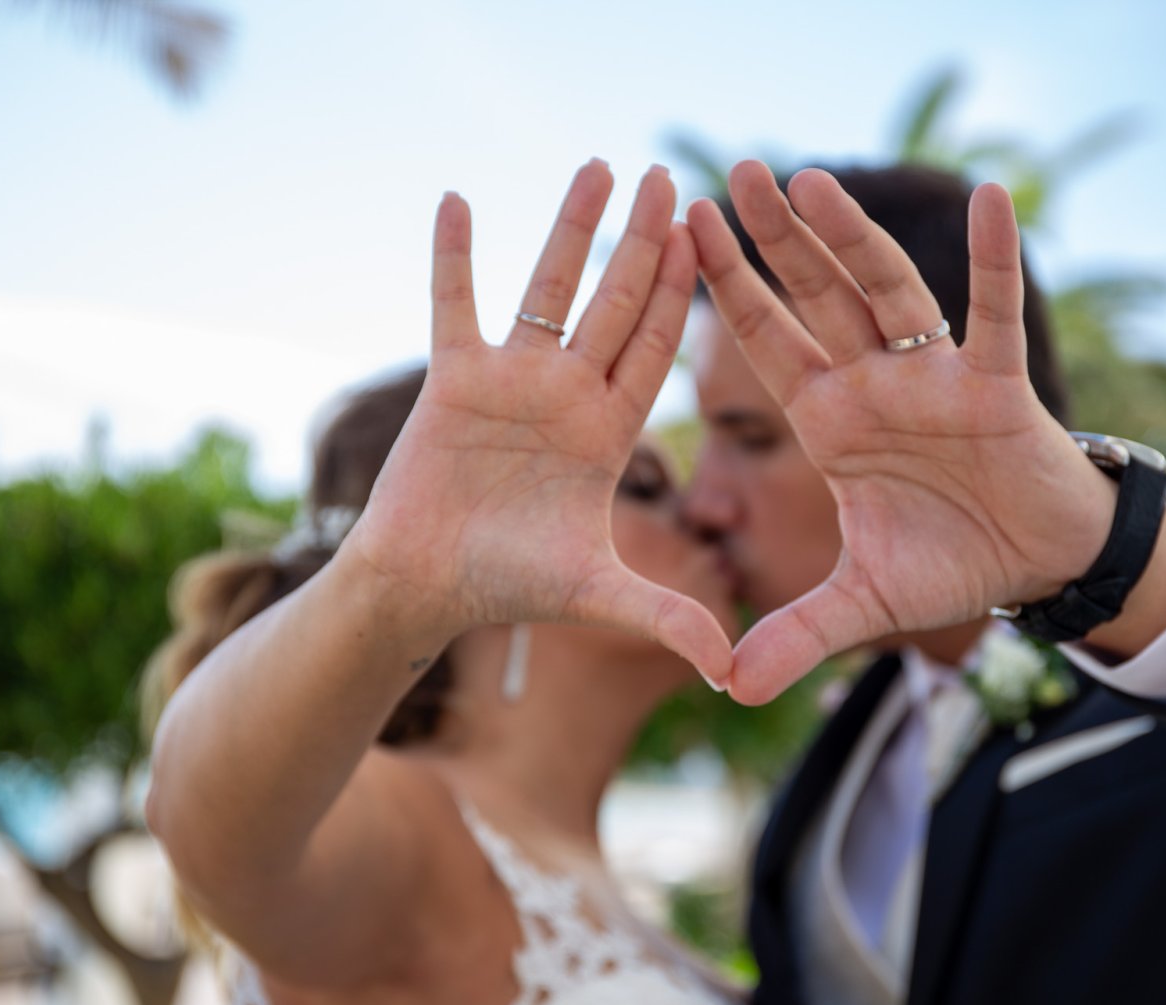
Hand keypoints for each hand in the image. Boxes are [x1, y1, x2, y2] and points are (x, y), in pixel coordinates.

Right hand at [346, 160, 732, 683]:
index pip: (657, 350)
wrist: (427, 587)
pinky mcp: (453, 378)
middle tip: (670, 176)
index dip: (684, 296)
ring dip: (569, 230)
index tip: (713, 238)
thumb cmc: (510, 585)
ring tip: (597, 166)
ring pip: (547, 289)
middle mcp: (569, 393)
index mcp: (611, 430)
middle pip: (615, 303)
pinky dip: (454, 257)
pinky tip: (460, 199)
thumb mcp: (599, 595)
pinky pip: (454, 304)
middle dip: (642, 242)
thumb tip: (737, 676)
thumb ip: (668, 617)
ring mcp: (512, 379)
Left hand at [689, 161, 1118, 703]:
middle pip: (814, 296)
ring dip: (851, 238)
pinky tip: (989, 199)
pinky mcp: (996, 385)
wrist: (1036, 564)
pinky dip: (992, 262)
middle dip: (773, 239)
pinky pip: (994, 314)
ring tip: (809, 180)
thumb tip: (728, 688)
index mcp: (830, 419)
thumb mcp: (862, 604)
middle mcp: (872, 384)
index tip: (683, 232)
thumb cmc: (949, 561)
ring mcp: (932, 376)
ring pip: (885, 292)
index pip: (766, 342)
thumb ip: (795, 634)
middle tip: (731, 171)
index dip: (728, 291)